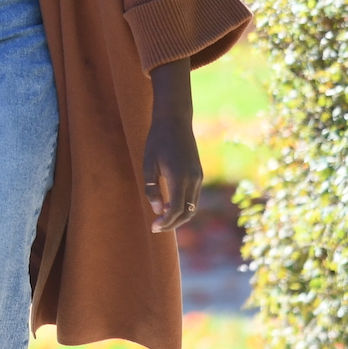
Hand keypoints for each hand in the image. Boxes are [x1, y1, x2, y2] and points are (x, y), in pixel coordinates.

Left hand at [143, 58, 201, 232]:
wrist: (175, 120)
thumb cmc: (157, 140)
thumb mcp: (148, 163)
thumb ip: (152, 188)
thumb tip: (158, 210)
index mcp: (179, 177)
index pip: (176, 210)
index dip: (166, 222)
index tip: (153, 228)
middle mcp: (193, 179)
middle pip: (187, 212)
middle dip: (173, 223)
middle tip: (157, 228)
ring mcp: (198, 176)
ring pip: (193, 206)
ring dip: (179, 216)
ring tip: (162, 220)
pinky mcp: (198, 173)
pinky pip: (193, 196)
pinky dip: (184, 206)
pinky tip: (170, 206)